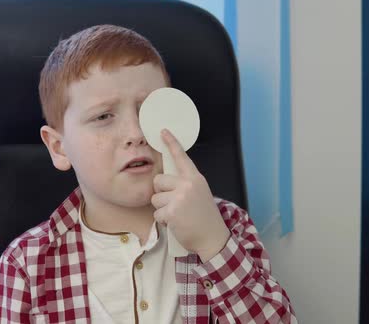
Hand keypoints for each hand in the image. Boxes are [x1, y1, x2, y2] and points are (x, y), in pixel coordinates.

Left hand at [151, 129, 230, 261]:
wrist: (213, 237)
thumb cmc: (204, 217)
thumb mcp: (200, 193)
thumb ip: (185, 184)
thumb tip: (165, 179)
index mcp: (195, 178)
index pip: (181, 157)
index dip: (171, 144)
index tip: (163, 132)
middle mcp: (188, 185)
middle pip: (158, 180)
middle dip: (161, 193)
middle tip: (175, 203)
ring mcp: (180, 198)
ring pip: (155, 198)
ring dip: (162, 209)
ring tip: (177, 215)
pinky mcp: (172, 212)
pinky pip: (157, 213)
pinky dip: (163, 221)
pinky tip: (176, 223)